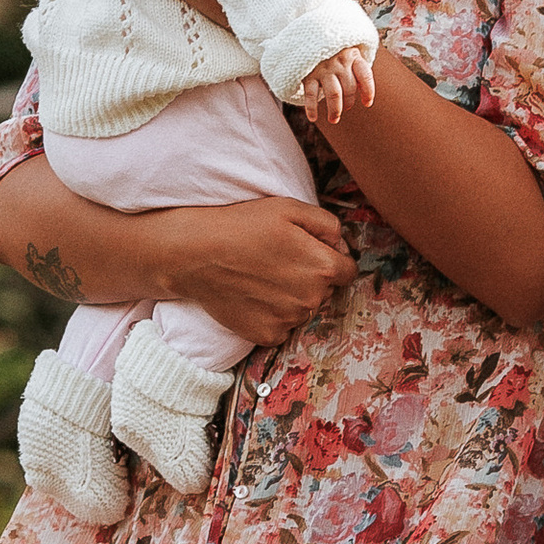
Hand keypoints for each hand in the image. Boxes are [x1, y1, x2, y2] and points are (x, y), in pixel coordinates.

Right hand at [171, 196, 355, 341]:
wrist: (196, 255)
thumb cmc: (242, 226)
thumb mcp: (290, 208)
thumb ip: (328, 225)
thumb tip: (342, 246)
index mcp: (323, 267)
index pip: (348, 271)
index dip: (332, 259)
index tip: (311, 253)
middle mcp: (311, 299)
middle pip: (325, 291)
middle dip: (310, 277)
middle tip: (279, 261)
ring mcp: (289, 320)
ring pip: (303, 309)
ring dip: (291, 297)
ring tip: (262, 277)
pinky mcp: (267, 335)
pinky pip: (282, 327)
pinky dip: (272, 315)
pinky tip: (253, 296)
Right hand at [297, 41, 377, 128]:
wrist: (308, 34)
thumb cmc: (333, 48)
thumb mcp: (348, 49)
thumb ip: (356, 66)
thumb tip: (365, 95)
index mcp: (352, 55)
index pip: (365, 76)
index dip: (368, 92)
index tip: (367, 103)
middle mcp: (339, 62)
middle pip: (349, 88)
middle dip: (349, 102)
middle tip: (346, 108)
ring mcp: (323, 68)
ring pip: (334, 94)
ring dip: (335, 110)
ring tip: (334, 119)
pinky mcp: (308, 73)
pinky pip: (311, 94)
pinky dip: (312, 108)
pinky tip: (313, 118)